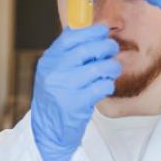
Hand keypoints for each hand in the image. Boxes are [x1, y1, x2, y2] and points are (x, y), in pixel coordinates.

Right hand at [31, 24, 120, 160]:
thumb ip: (68, 54)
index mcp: (48, 61)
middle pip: (87, 49)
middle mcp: (54, 72)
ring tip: (112, 70)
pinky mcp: (76, 103)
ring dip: (111, 66)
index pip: (70, 36)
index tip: (103, 31)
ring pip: (98, 68)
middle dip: (106, 46)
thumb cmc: (56, 99)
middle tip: (112, 50)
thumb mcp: (54, 73)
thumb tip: (89, 30)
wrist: (48, 131)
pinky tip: (105, 87)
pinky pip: (101, 86)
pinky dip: (108, 84)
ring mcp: (64, 88)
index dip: (91, 31)